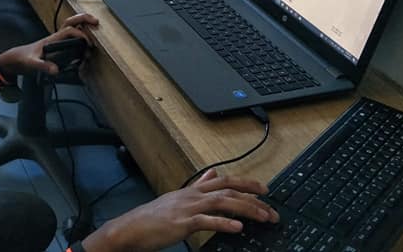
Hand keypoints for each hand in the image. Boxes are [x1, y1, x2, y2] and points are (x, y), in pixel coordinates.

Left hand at [0, 13, 97, 75]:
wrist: (15, 60)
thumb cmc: (23, 59)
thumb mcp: (31, 64)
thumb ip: (43, 66)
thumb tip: (55, 70)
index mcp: (51, 39)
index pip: (69, 30)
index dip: (80, 34)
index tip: (87, 43)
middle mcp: (55, 37)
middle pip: (71, 22)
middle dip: (84, 18)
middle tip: (96, 21)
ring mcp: (56, 41)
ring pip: (71, 27)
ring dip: (83, 24)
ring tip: (95, 27)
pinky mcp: (56, 46)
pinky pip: (70, 36)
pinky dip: (79, 34)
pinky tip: (85, 42)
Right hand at [81, 169, 278, 251]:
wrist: (131, 228)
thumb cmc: (152, 218)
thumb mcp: (177, 197)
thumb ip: (196, 186)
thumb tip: (211, 173)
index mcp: (191, 190)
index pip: (223, 180)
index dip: (245, 183)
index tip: (264, 189)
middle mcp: (191, 196)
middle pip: (228, 189)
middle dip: (253, 197)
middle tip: (272, 208)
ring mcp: (187, 208)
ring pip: (222, 202)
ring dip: (246, 209)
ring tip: (263, 217)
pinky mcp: (182, 223)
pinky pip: (206, 221)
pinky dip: (224, 224)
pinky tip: (238, 228)